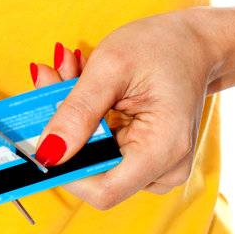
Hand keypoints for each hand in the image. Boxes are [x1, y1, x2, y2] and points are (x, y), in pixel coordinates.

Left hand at [26, 11, 222, 209]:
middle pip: (95, 169)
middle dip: (64, 128)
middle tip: (50, 76)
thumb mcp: (112, 67)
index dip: (66, 171)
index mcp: (163, 149)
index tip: (39, 135)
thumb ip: (77, 112)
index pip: (104, 190)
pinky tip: (84, 84)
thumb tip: (47, 152)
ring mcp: (157, 167)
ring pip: (94, 158)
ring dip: (72, 118)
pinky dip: (87, 119)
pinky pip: (103, 149)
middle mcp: (164, 169)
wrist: (195, 43)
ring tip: (70, 72)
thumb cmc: (163, 46)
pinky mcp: (146, 158)